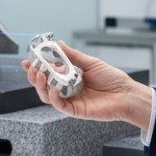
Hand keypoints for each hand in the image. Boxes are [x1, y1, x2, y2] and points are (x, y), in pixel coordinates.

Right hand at [23, 41, 152, 133]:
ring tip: (39, 75)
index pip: (48, 72)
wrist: (127, 94)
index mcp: (69, 77)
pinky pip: (60, 105)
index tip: (28, 59)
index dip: (37, 66)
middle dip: (34, 76)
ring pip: (47, 96)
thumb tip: (58, 44)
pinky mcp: (76, 110)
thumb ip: (73, 56)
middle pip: (44, 85)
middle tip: (32, 67)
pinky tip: (53, 88)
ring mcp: (70, 100)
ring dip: (40, 86)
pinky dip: (54, 97)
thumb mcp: (91, 63)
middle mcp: (67, 89)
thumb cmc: (112, 79)